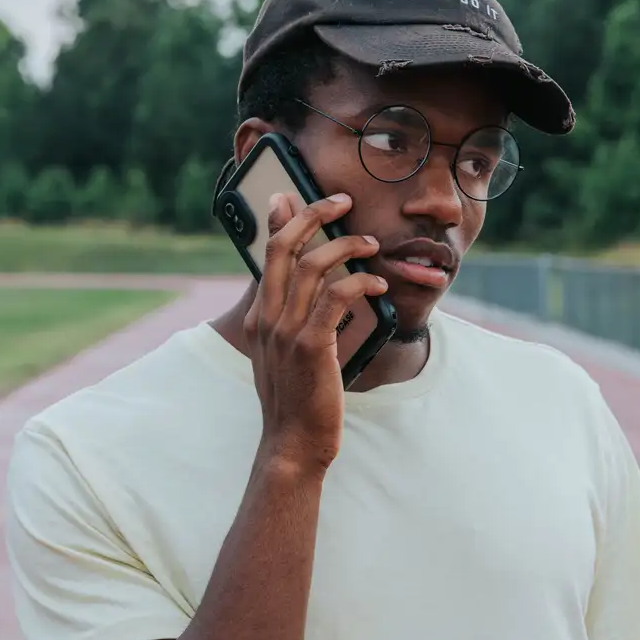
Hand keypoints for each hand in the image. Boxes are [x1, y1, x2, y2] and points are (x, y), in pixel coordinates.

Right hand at [244, 192, 385, 471]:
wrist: (292, 444)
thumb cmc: (297, 400)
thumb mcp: (284, 356)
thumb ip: (290, 322)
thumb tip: (314, 292)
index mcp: (261, 317)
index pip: (268, 254)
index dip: (281, 219)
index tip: (293, 196)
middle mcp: (269, 318)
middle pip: (285, 246)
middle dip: (314, 214)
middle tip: (342, 201)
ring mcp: (287, 331)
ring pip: (314, 265)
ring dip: (347, 246)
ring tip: (371, 245)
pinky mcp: (312, 346)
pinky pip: (336, 296)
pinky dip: (360, 281)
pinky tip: (378, 284)